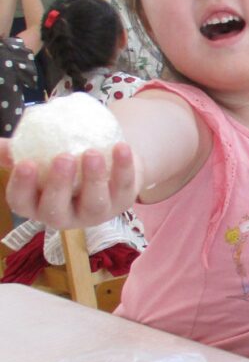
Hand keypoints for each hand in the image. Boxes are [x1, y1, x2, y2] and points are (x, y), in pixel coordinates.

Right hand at [1, 141, 138, 228]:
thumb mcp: (39, 156)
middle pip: (56, 210)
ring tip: (92, 153)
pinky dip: (123, 167)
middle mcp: (64, 216)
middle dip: (59, 185)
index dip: (21, 186)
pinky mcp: (122, 204)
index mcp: (37, 204)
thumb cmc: (64, 163)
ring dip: (93, 178)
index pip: (21, 202)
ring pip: (94, 203)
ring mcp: (95, 213)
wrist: (107, 162)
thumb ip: (16, 150)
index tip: (25, 163)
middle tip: (63, 158)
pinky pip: (124, 187)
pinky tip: (121, 147)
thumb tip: (0, 145)